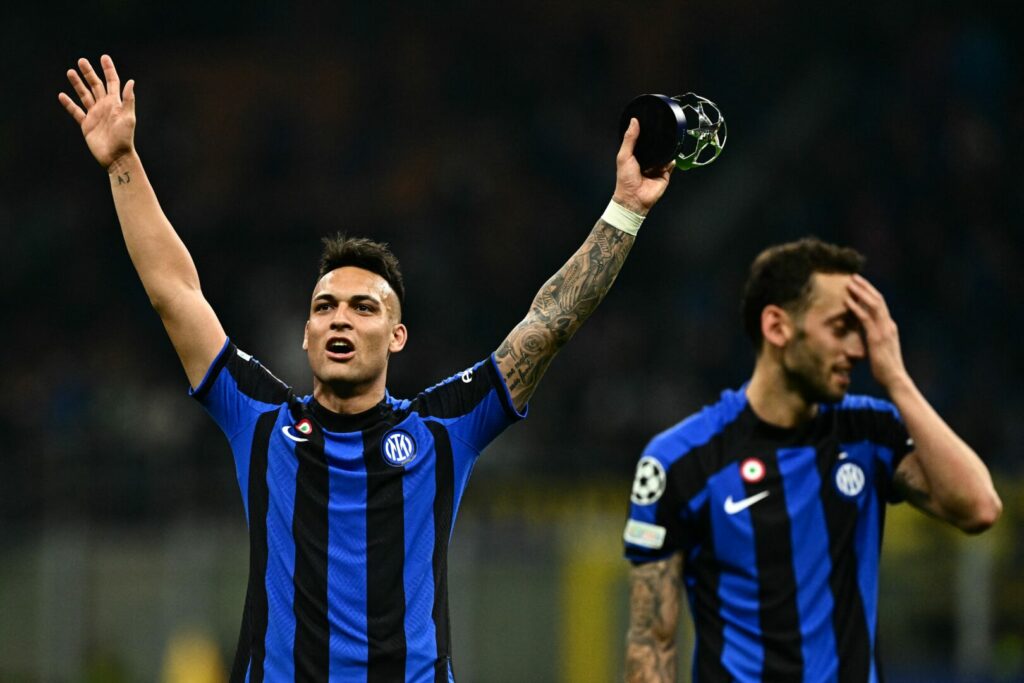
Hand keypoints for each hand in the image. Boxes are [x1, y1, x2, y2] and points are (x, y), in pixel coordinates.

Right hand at [58, 55, 135, 169]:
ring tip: (70, 71)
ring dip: (77, 84)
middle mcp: (104, 106)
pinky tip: (62, 95)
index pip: (112, 82)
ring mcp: (95, 115)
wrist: (116, 157)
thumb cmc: (125, 138)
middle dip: (89, 73)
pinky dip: (69, 104)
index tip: (104, 57)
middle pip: (96, 85)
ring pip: (84, 95)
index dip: (108, 70)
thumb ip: (128, 99)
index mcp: (115, 103)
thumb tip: (130, 81)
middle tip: (81, 60)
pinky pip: (76, 112)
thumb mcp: (128, 117)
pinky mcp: (86, 125)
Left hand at [612, 118, 673, 215]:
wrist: (634, 198)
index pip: (643, 140)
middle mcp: (647, 160)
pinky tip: (671, 155)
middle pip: (655, 146)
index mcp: (636, 155)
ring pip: (665, 154)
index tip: (650, 121)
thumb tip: (634, 122)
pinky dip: (672, 160)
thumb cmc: (625, 179)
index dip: (646, 132)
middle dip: (658, 140)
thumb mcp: (624, 156)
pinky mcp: (665, 174)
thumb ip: (629, 139)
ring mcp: (657, 167)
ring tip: (668, 141)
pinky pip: (671, 164)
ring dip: (666, 149)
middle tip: (662, 129)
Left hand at [845, 274, 908, 389]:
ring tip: (849, 284)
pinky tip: (847, 301)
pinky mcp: (877, 338)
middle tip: (854, 277)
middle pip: (878, 299)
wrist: (895, 379)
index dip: (871, 292)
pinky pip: (865, 318)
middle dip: (866, 287)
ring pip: (873, 305)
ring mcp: (884, 330)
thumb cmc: (886, 367)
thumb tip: (867, 333)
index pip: (881, 304)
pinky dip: (856, 308)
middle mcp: (888, 325)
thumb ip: (876, 338)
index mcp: (890, 326)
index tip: (860, 284)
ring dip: (861, 293)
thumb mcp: (880, 348)